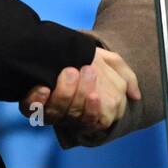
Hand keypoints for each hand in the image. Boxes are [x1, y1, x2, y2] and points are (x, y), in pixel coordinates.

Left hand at [20, 47, 140, 144]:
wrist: (59, 46)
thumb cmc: (88, 59)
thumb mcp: (112, 63)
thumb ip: (126, 77)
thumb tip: (135, 96)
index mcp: (92, 110)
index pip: (96, 121)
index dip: (94, 111)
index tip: (96, 94)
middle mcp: (71, 114)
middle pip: (76, 116)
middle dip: (80, 95)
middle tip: (84, 70)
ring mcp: (51, 110)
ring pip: (56, 114)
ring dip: (63, 93)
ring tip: (68, 70)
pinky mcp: (32, 104)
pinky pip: (32, 108)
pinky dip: (36, 99)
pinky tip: (43, 87)